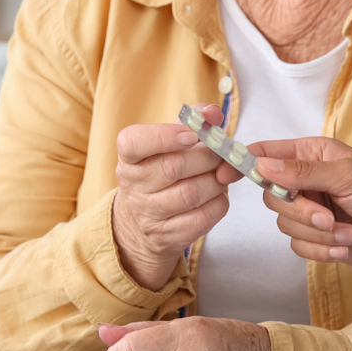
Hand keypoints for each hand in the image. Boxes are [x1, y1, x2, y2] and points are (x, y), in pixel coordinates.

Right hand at [112, 104, 238, 290]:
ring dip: (216, 180)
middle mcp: (134, 187)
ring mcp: (149, 216)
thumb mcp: (168, 145)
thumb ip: (192, 122)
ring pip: (192, 193)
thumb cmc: (162, 174)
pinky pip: (204, 217)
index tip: (191, 134)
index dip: (164, 136)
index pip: (133, 143)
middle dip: (207, 156)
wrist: (141, 226)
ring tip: (221, 173)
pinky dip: (220, 202)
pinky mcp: (168, 237)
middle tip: (221, 152)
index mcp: (129, 159)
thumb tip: (213, 113)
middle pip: (174, 167)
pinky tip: (218, 195)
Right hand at [251, 137, 351, 289]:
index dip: (244, 162)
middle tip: (329, 216)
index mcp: (313, 154)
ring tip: (349, 232)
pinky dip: (323, 250)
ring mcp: (311, 210)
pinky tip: (347, 245)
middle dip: (301, 212)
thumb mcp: (349, 176)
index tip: (225, 174)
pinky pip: (298, 248)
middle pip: (272, 197)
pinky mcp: (316, 238)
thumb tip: (261, 165)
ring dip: (319, 234)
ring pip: (285, 226)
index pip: (267, 153)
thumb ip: (303, 173)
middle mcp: (307, 180)